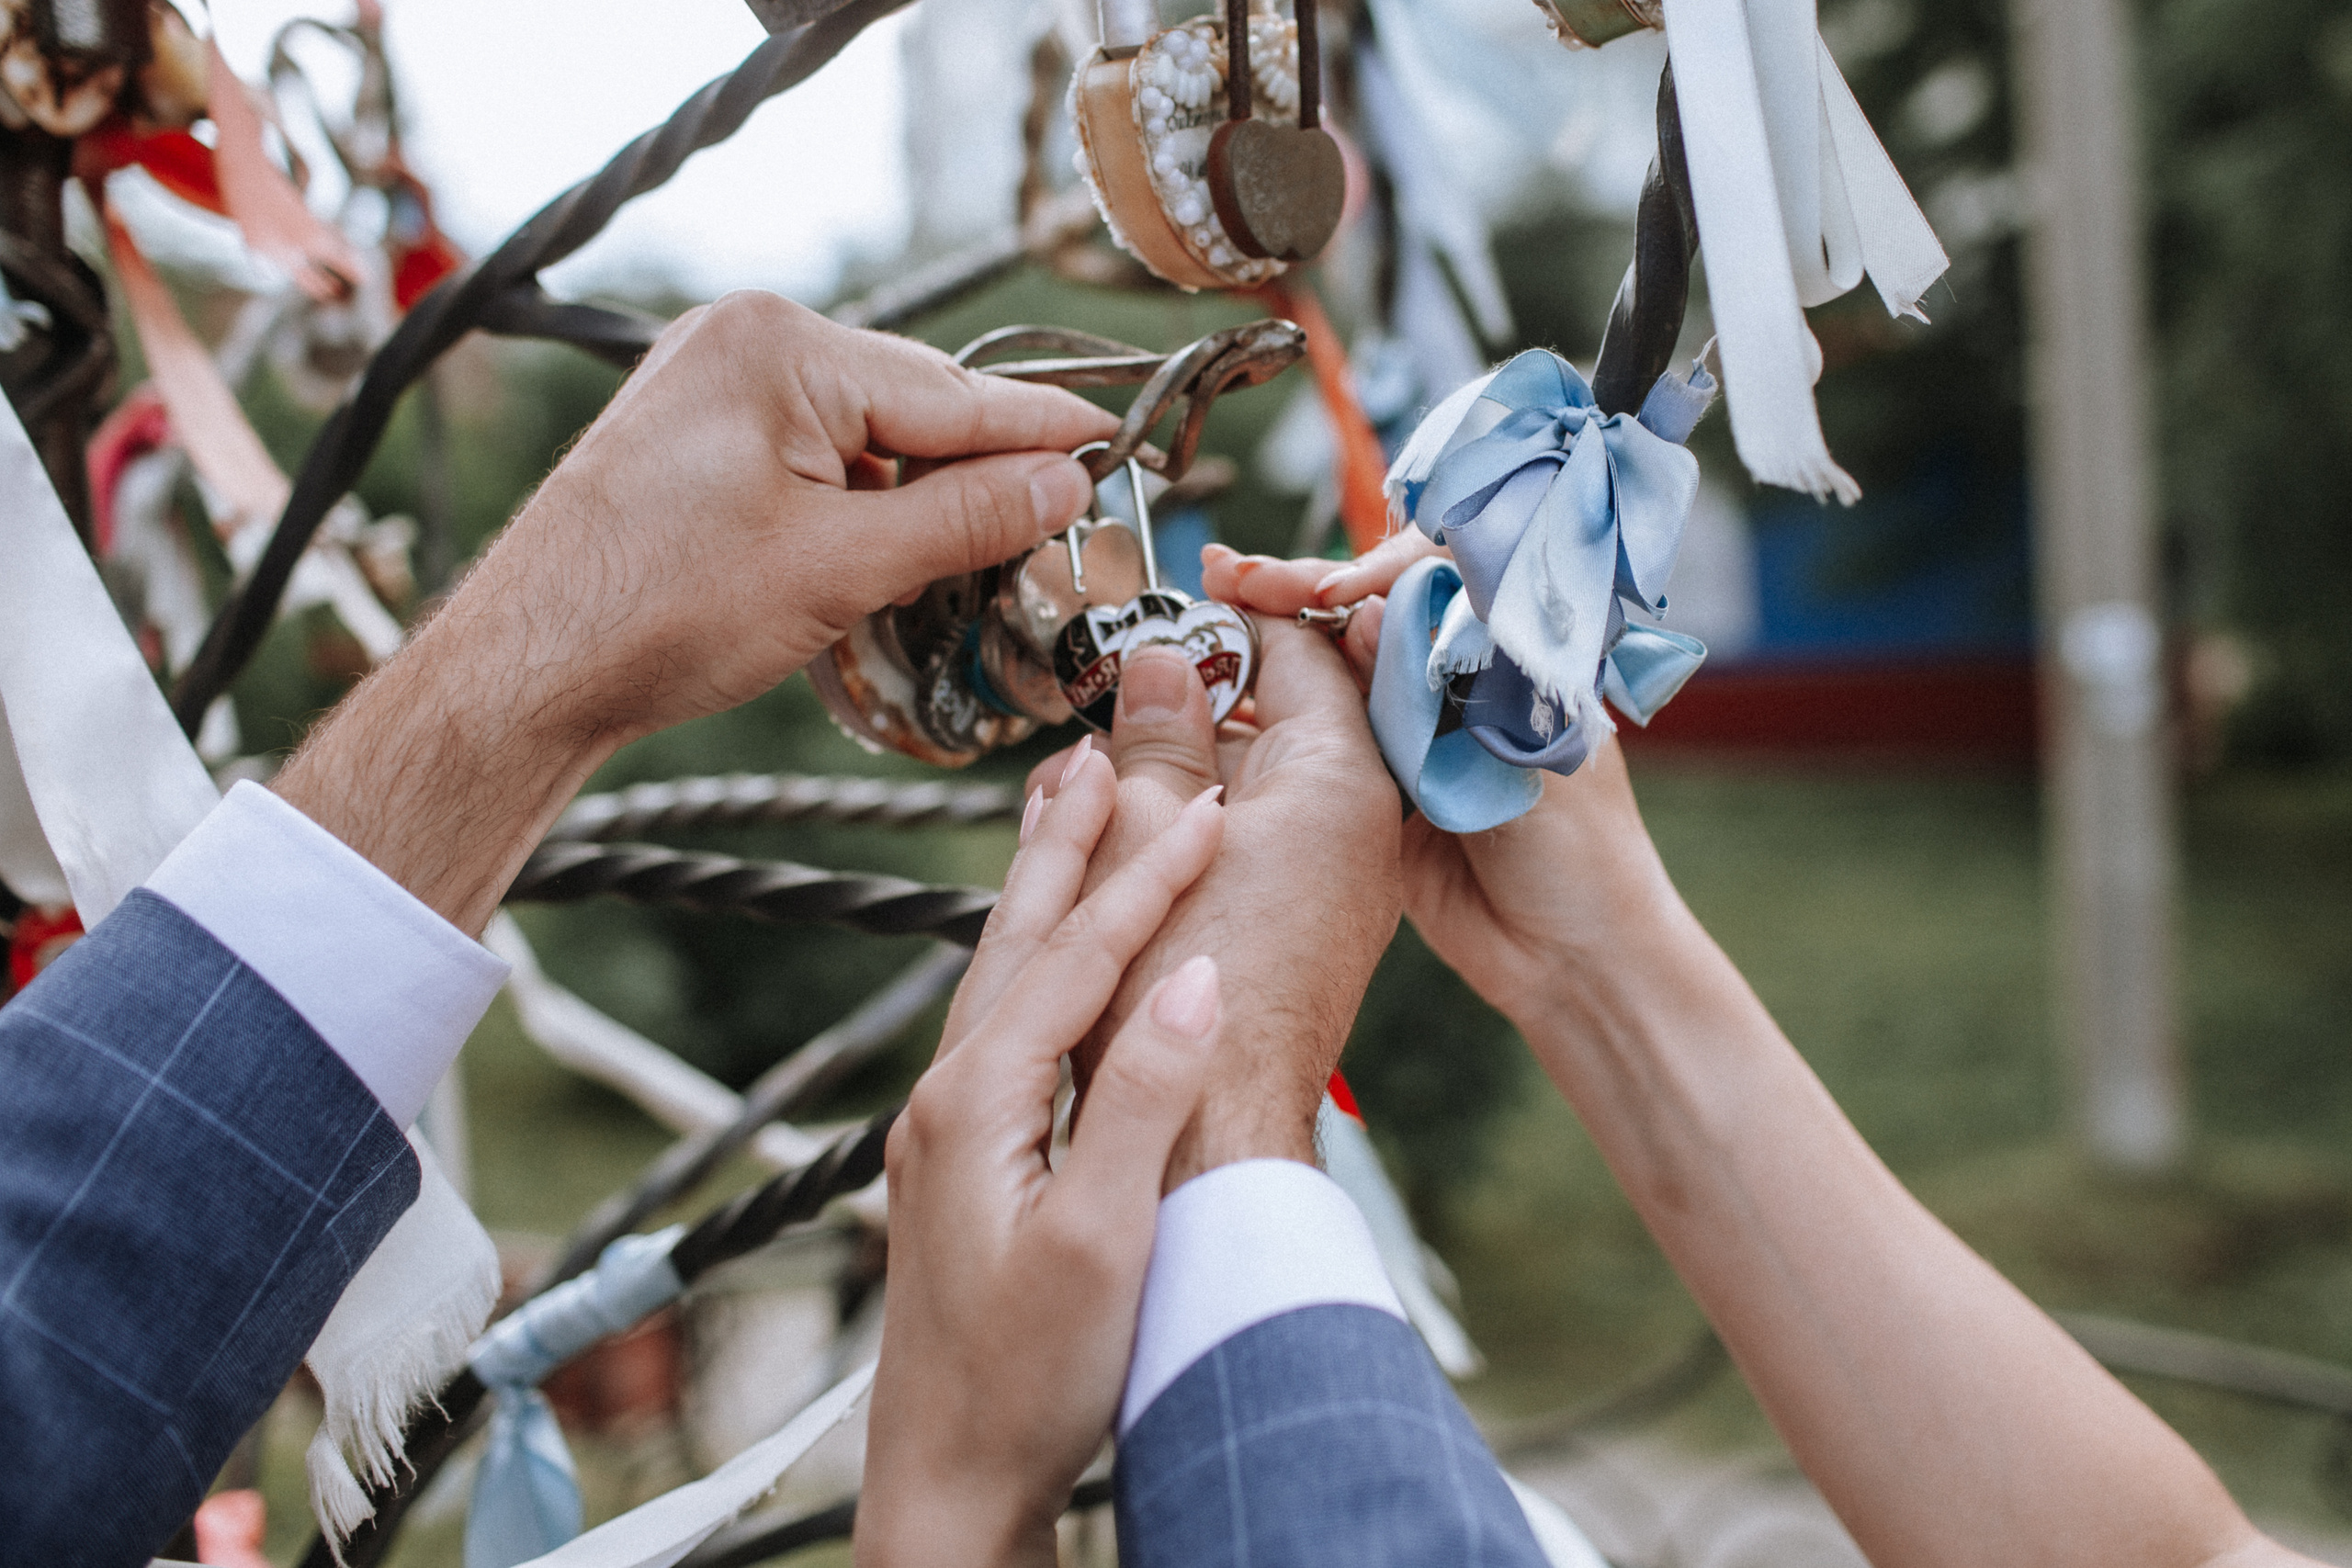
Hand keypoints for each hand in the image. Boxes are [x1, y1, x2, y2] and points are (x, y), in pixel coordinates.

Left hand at [274, 291, 1113, 932]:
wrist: (527, 667)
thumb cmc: (660, 611)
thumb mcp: (841, 567)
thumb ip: (966, 518)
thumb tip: (1063, 485)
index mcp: (781, 347)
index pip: (951, 393)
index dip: (1042, 429)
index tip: (1115, 439)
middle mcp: (743, 341)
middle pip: (910, 407)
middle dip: (980, 471)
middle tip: (1067, 514)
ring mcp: (711, 384)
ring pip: (865, 436)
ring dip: (919, 497)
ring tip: (982, 556)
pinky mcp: (695, 437)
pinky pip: (813, 455)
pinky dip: (860, 503)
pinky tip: (889, 553)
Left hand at [860, 746, 1225, 1567]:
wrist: (948, 1479)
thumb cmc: (1031, 1379)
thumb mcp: (1103, 1241)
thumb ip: (1143, 1101)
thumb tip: (1193, 976)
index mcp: (977, 1101)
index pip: (1077, 959)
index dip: (1146, 878)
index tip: (1209, 804)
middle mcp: (947, 1098)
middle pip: (1015, 941)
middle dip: (1063, 847)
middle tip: (1097, 756)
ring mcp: (944, 1130)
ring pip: (997, 976)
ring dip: (1036, 890)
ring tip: (1059, 816)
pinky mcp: (958, 1162)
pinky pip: (997, 1023)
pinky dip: (1028, 961)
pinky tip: (1042, 959)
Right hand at [1028, 622, 1403, 1188]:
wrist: (1208, 1125)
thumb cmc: (1175, 983)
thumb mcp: (1142, 826)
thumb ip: (1158, 731)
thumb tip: (1161, 661)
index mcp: (1341, 776)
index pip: (1300, 648)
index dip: (1226, 618)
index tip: (1170, 607)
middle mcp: (1365, 820)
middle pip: (1285, 715)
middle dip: (1195, 701)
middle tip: (1114, 698)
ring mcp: (1349, 876)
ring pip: (1268, 782)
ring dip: (1191, 767)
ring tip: (1097, 774)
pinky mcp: (1321, 922)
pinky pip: (1269, 840)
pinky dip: (1208, 824)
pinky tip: (1131, 835)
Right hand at [1201, 537, 1684, 1028]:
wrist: (1570, 961)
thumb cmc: (1584, 854)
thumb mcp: (1530, 753)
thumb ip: (1454, 686)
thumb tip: (1372, 614)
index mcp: (1507, 653)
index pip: (1432, 579)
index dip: (1372, 571)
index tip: (1323, 594)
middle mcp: (1450, 680)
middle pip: (1363, 611)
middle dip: (1294, 589)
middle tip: (1229, 577)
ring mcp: (1405, 731)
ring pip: (1327, 666)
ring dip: (1266, 635)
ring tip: (1209, 606)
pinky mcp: (1368, 785)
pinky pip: (1307, 736)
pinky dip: (1261, 708)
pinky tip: (1216, 687)